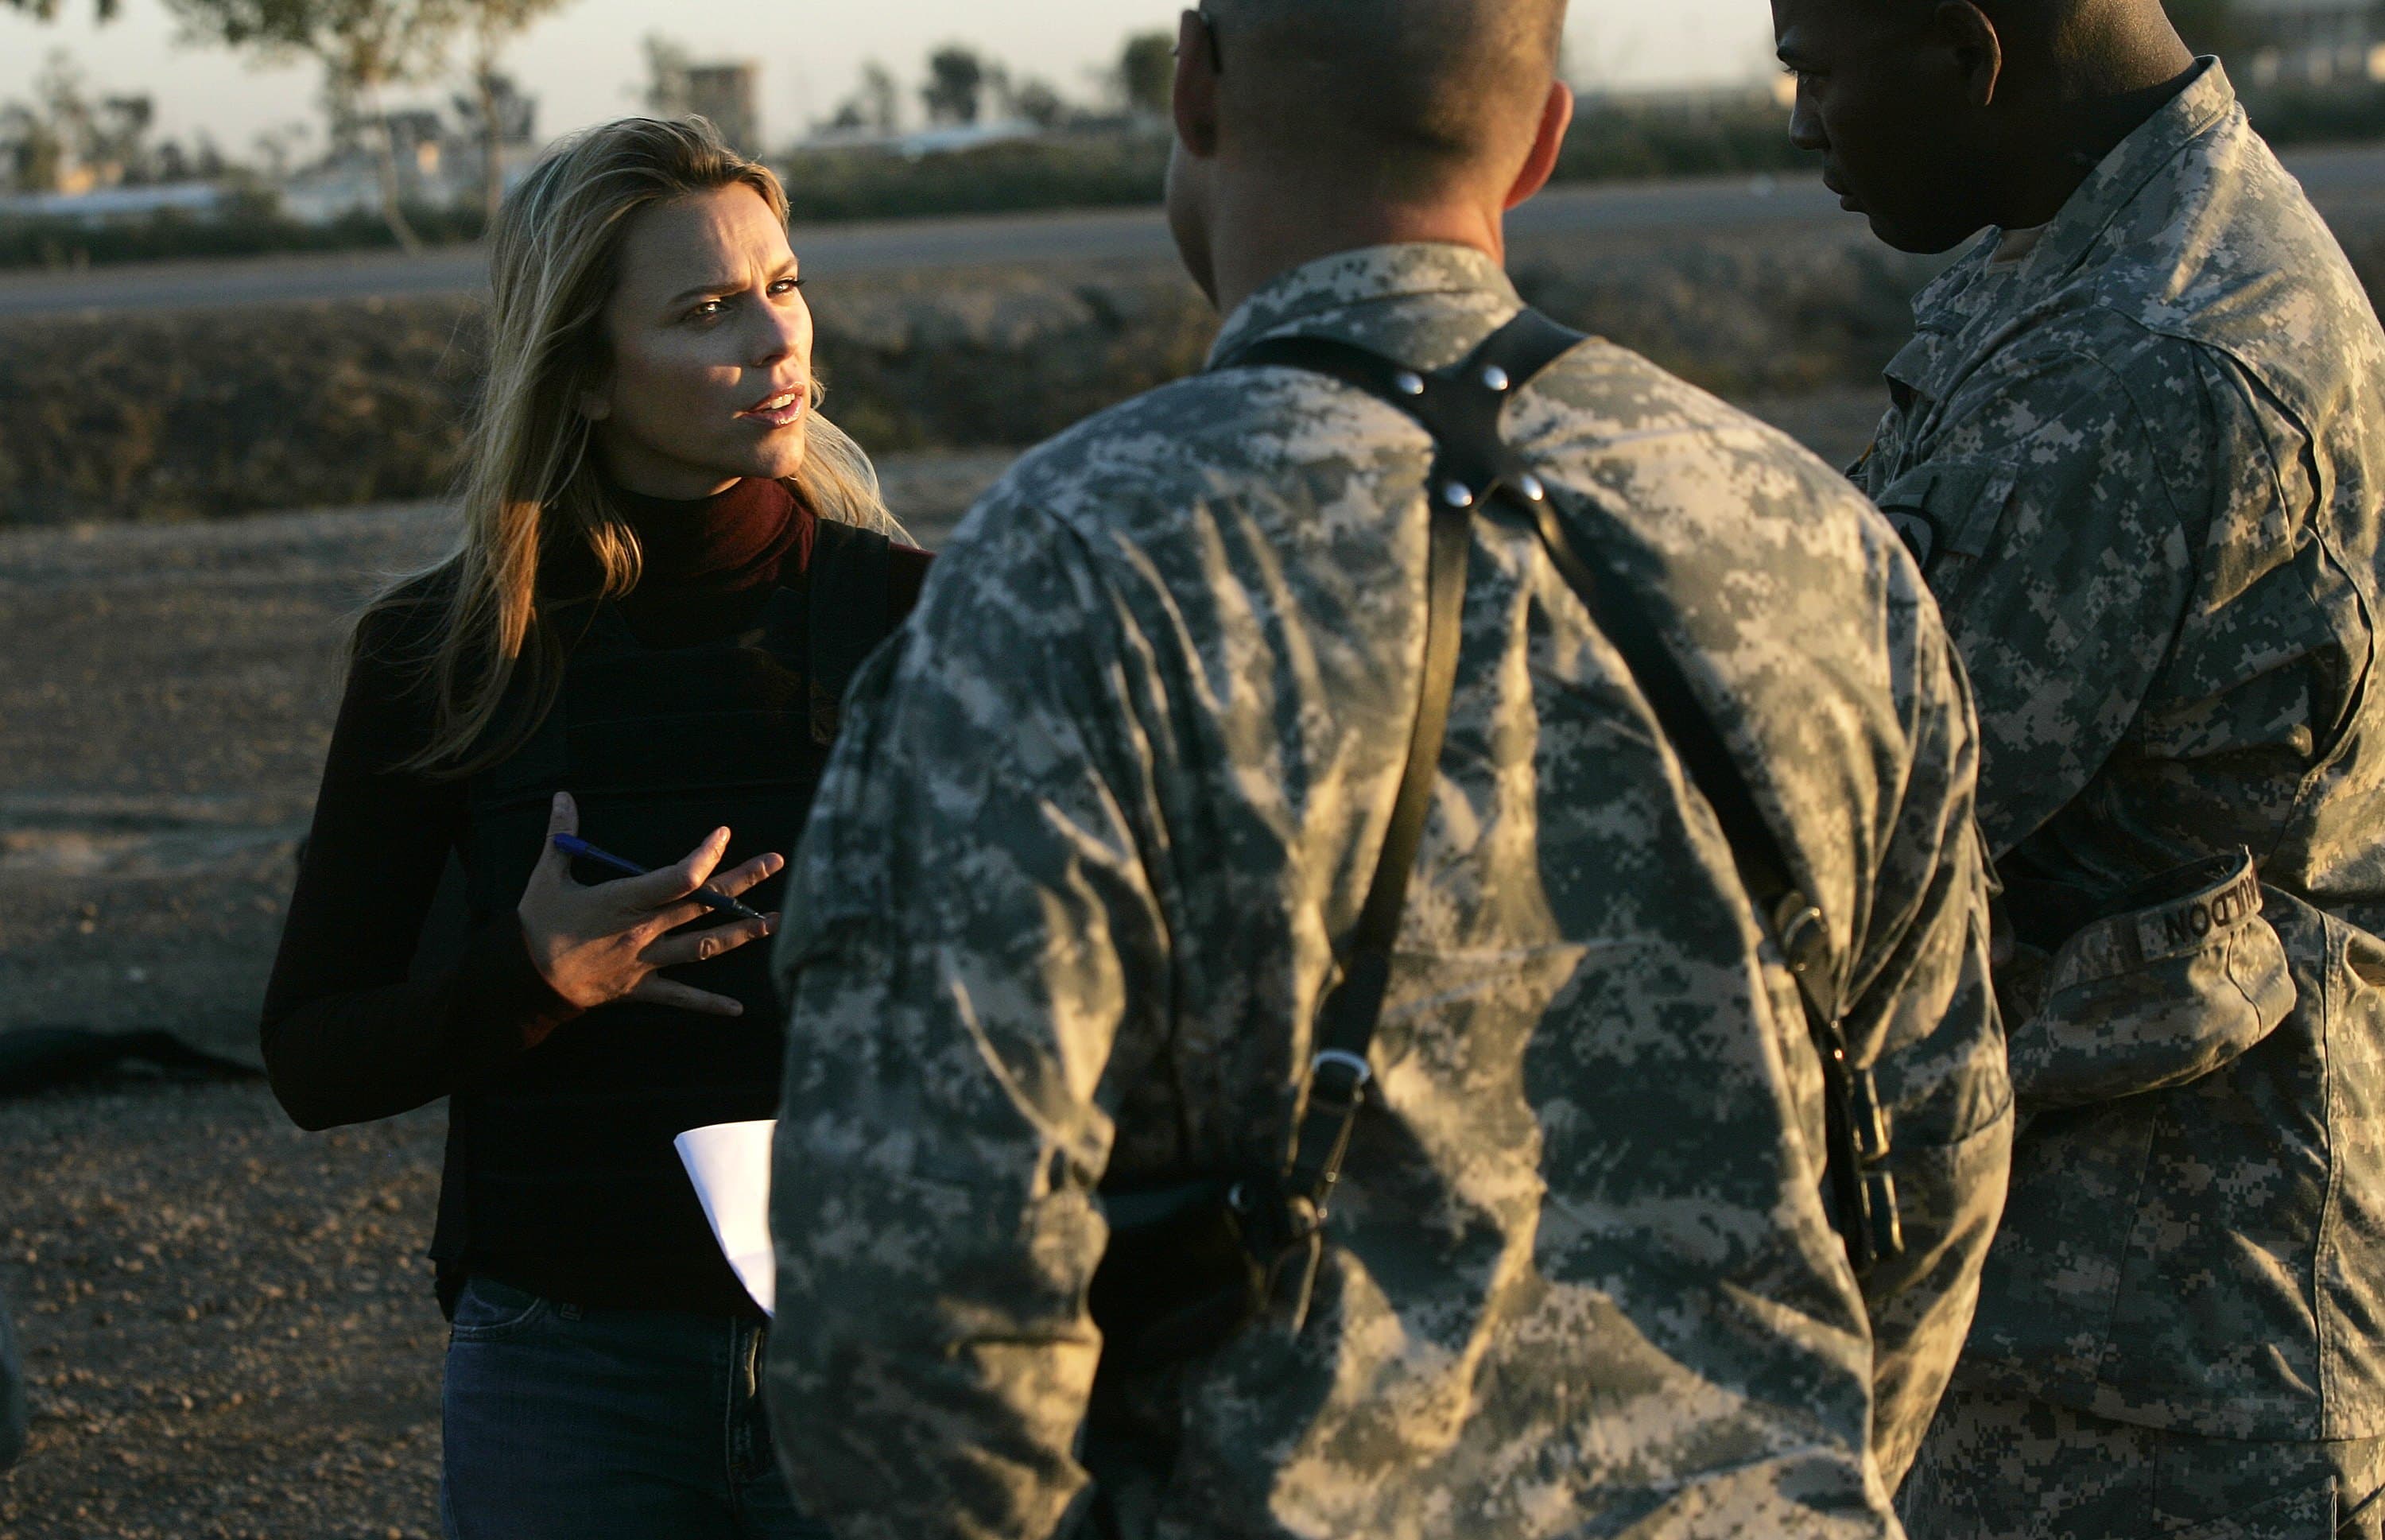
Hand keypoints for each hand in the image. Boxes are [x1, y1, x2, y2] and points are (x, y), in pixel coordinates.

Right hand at [517, 792, 784, 1017]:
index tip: (724, 833)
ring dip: (741, 934)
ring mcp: (646, 961)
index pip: (679, 877)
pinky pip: (680, 996)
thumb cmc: (536, 925)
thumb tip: (562, 796)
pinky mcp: (640, 987)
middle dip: (742, 882)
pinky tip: (738, 1009)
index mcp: (626, 900)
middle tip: (775, 862)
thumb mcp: (547, 876)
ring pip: (703, 946)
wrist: (522, 982)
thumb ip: (560, 835)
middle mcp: (645, 930)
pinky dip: (709, 1003)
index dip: (706, 855)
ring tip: (774, 921)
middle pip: (703, 905)